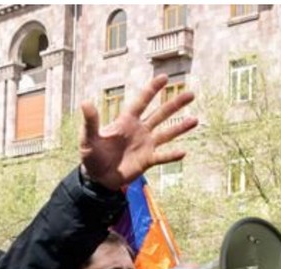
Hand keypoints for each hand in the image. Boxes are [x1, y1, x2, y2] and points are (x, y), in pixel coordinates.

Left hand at [79, 74, 196, 190]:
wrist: (97, 178)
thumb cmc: (92, 156)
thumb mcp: (88, 138)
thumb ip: (91, 122)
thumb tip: (85, 102)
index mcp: (126, 121)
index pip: (141, 102)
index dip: (152, 90)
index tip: (164, 77)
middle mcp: (139, 130)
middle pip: (160, 114)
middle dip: (175, 104)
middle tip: (191, 94)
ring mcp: (145, 145)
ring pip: (166, 133)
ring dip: (180, 127)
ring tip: (195, 120)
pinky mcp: (147, 160)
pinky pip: (162, 156)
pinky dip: (171, 155)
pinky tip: (183, 152)